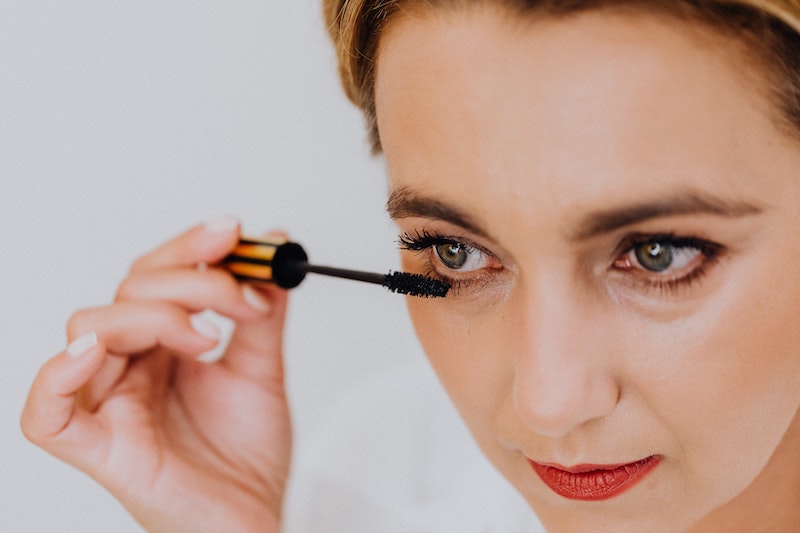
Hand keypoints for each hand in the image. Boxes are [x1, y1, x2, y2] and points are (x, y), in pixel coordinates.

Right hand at [21, 217, 290, 532]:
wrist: (255, 520)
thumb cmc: (248, 456)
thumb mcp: (262, 368)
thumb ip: (262, 313)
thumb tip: (274, 247)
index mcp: (161, 348)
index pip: (152, 276)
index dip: (188, 248)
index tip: (233, 232)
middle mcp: (129, 369)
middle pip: (126, 292)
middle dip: (190, 280)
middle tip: (242, 298)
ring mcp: (110, 406)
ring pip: (91, 328)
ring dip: (152, 315)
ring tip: (206, 338)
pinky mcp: (102, 450)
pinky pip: (45, 416)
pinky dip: (58, 376)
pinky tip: (96, 352)